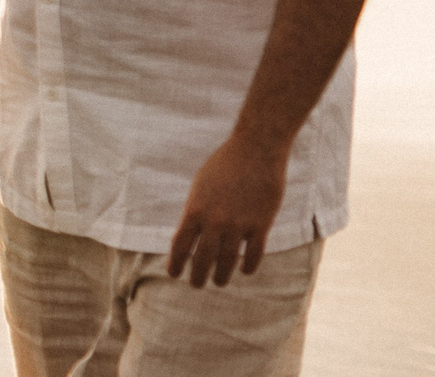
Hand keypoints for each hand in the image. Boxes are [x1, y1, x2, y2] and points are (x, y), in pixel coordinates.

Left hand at [166, 134, 287, 286]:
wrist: (256, 149)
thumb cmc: (225, 164)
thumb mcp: (201, 185)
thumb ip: (196, 210)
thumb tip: (192, 235)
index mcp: (195, 209)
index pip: (180, 245)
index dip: (176, 264)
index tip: (174, 274)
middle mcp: (214, 220)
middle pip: (202, 259)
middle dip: (198, 276)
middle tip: (197, 285)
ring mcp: (238, 224)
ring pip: (228, 262)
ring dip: (222, 276)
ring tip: (219, 282)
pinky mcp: (261, 224)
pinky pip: (253, 255)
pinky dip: (248, 266)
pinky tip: (245, 270)